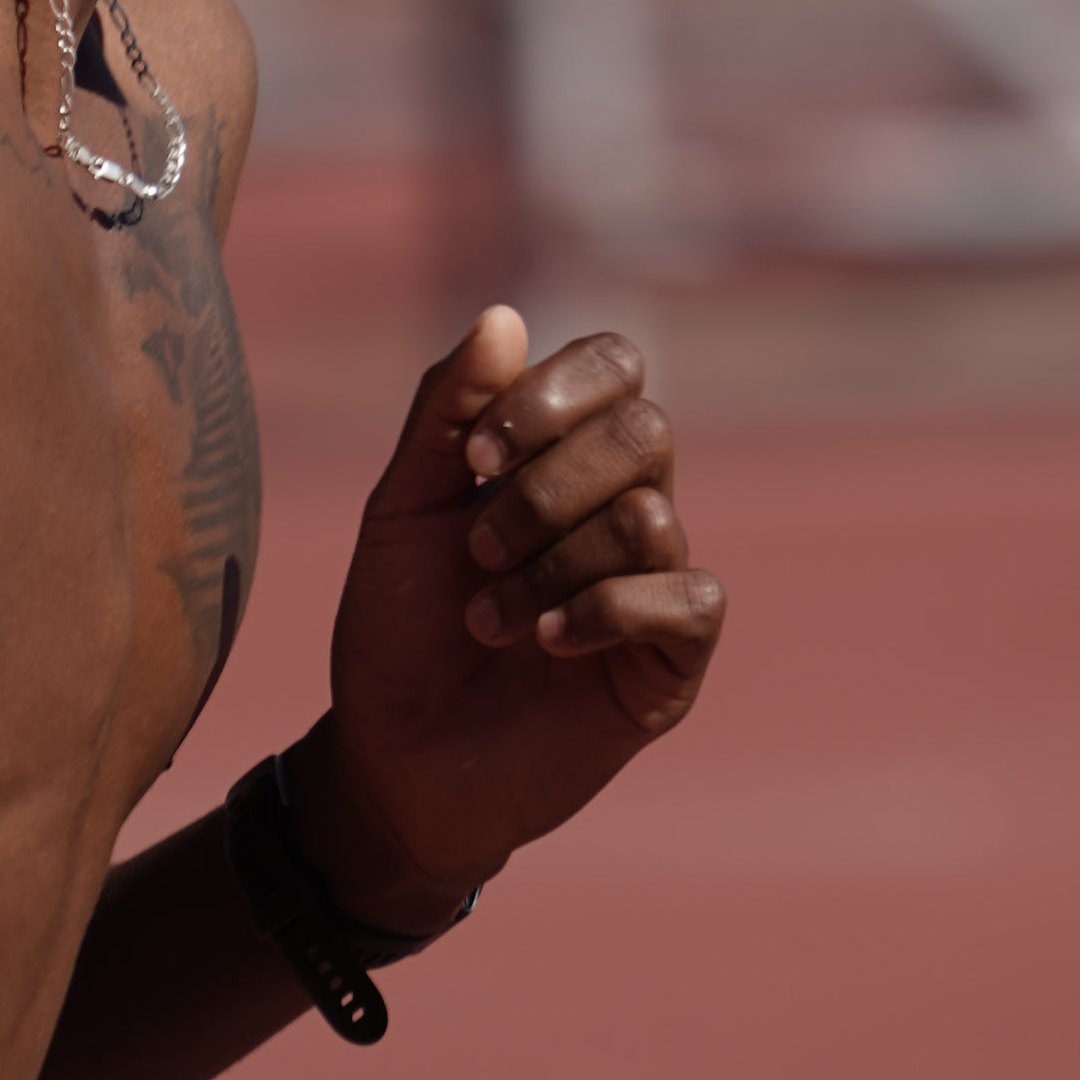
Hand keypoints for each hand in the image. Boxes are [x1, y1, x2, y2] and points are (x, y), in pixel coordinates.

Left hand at [301, 301, 725, 927]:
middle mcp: (624, 508)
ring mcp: (653, 586)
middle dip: (546, 484)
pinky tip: (547, 643)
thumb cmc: (397, 632)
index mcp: (566, 456)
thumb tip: (502, 316)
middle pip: (646, 430)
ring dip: (550, 564)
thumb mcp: (401, 510)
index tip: (473, 455)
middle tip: (476, 544)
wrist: (390, 763)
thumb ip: (446, 413)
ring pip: (651, 515)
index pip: (616, 366)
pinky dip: (607, 609)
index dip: (553, 393)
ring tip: (487, 619)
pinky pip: (688, 598)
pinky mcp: (670, 664)